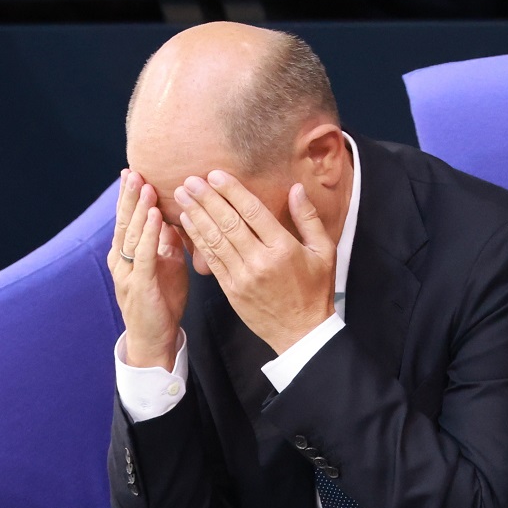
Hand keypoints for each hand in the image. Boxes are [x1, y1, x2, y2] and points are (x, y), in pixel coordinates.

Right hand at [108, 169, 191, 368]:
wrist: (154, 338)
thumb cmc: (160, 301)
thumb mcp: (166, 265)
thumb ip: (165, 243)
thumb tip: (173, 217)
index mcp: (125, 255)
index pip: (126, 220)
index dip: (128, 197)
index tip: (132, 172)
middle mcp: (121, 261)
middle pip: (124, 222)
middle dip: (129, 196)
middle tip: (135, 172)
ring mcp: (127, 273)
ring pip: (132, 235)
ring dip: (140, 210)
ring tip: (147, 187)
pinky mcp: (140, 285)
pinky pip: (144, 255)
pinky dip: (150, 234)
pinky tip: (156, 217)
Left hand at [173, 171, 334, 354]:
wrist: (301, 333)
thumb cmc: (315, 290)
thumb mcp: (324, 252)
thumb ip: (308, 218)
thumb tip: (296, 189)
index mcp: (283, 248)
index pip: (253, 212)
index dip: (232, 191)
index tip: (215, 174)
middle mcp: (260, 261)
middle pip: (228, 223)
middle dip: (207, 199)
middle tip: (190, 179)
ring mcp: (242, 276)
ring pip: (215, 240)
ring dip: (197, 215)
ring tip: (183, 195)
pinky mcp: (230, 289)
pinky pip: (210, 260)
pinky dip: (197, 239)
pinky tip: (188, 222)